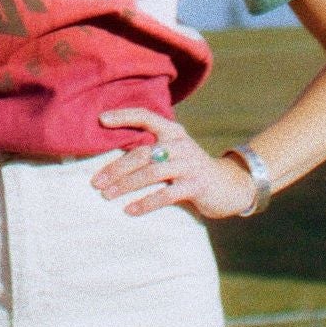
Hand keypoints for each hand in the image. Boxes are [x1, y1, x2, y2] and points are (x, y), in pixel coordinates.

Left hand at [91, 109, 256, 218]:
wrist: (229, 186)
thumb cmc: (190, 170)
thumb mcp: (174, 153)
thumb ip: (152, 150)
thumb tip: (112, 160)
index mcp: (173, 132)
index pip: (146, 116)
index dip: (124, 116)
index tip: (101, 120)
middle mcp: (180, 144)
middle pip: (141, 153)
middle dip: (115, 168)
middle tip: (96, 182)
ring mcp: (189, 164)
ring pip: (151, 173)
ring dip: (125, 185)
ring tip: (107, 195)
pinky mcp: (196, 185)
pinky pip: (166, 195)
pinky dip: (145, 203)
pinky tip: (129, 210)